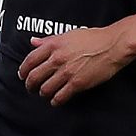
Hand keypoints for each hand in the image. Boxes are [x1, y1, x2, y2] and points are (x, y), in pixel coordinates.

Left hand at [17, 25, 135, 106]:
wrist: (113, 45)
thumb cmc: (93, 38)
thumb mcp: (68, 34)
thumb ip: (48, 40)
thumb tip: (33, 42)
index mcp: (53, 45)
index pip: (30, 60)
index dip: (23, 70)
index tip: (22, 75)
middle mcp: (57, 59)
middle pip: (34, 76)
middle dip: (30, 84)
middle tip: (30, 88)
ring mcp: (66, 72)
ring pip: (45, 88)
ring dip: (42, 93)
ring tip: (44, 94)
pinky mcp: (77, 83)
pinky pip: (61, 96)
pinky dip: (56, 100)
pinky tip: (55, 101)